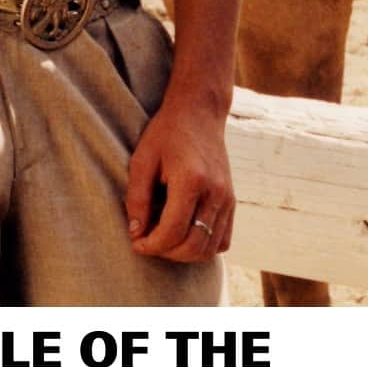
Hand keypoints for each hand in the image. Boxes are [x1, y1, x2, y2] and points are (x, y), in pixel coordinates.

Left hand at [123, 96, 233, 262]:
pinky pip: (223, 240)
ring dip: (184, 253)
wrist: (199, 113)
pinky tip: (184, 234)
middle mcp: (215, 192)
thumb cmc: (166, 133)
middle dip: (166, 252)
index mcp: (191, 180)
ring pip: (209, 248)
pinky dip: (203, 246)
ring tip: (163, 239)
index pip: (173, 231)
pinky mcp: (232, 201)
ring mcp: (227, 198)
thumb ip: (137, 197)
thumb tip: (136, 233)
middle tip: (147, 242)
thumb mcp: (142, 159)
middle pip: (193, 246)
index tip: (135, 242)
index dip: (151, 244)